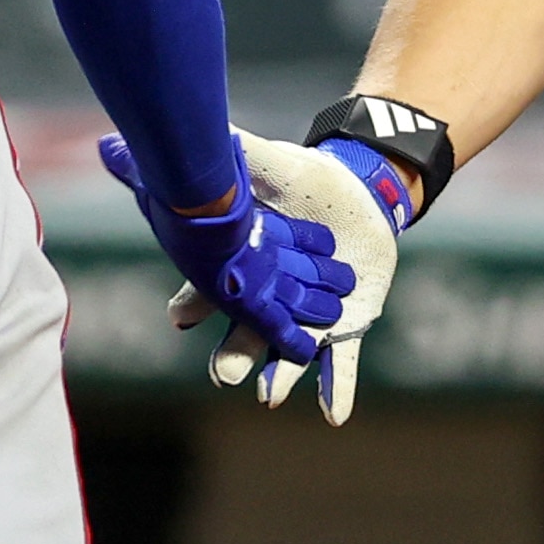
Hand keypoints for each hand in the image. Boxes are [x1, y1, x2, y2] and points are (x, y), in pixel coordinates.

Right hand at [168, 136, 402, 423]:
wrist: (360, 190)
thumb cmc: (302, 176)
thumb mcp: (267, 160)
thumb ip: (232, 152)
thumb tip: (194, 128)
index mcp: (241, 262)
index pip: (213, 286)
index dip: (198, 301)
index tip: (182, 316)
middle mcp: (265, 297)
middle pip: (245, 331)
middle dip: (235, 353)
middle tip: (224, 376)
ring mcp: (301, 316)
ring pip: (286, 350)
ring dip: (279, 374)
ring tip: (270, 397)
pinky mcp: (341, 327)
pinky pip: (339, 361)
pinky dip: (337, 387)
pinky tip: (335, 415)